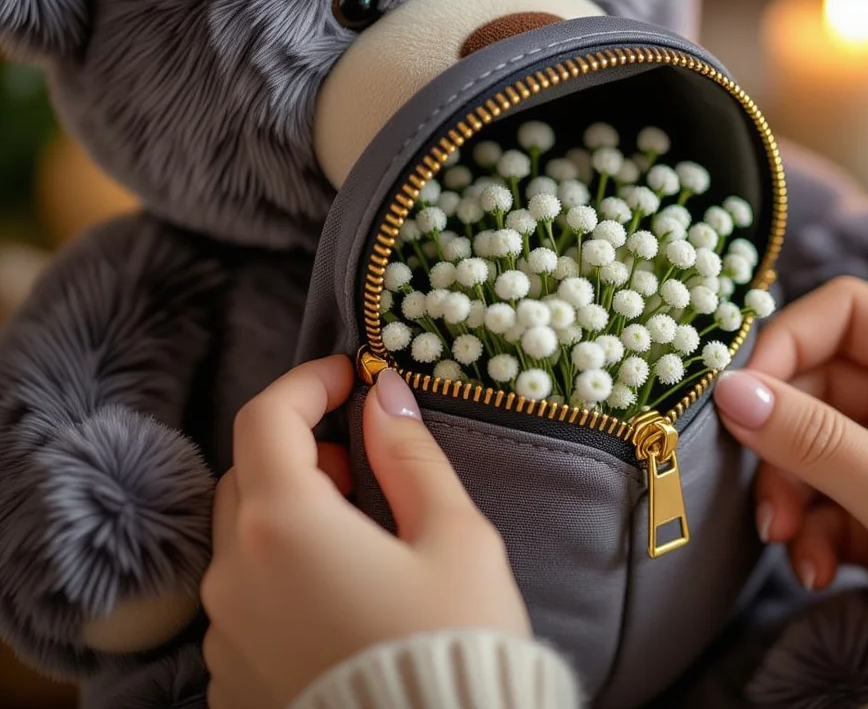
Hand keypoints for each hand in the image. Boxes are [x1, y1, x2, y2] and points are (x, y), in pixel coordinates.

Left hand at [202, 358, 528, 708]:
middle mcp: (235, 578)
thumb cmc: (455, 645)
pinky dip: (281, 577)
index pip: (267, 419)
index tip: (348, 375)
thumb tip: (384, 395)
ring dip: (288, 518)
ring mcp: (226, 636)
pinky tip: (340, 599)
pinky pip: (244, 605)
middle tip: (357, 460)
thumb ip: (411, 457)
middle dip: (298, 452)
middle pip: (245, 479)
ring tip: (358, 535)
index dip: (307, 383)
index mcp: (285, 527)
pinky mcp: (232, 683)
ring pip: (242, 545)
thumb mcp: (454, 538)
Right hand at [714, 278, 867, 639]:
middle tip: (763, 490)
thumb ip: (812, 439)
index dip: (788, 343)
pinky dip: (811, 529)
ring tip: (786, 536)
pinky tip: (818, 568)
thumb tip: (729, 391)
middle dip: (782, 440)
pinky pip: (826, 495)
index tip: (740, 395)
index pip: (849, 314)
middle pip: (819, 385)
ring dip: (789, 490)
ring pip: (812, 444)